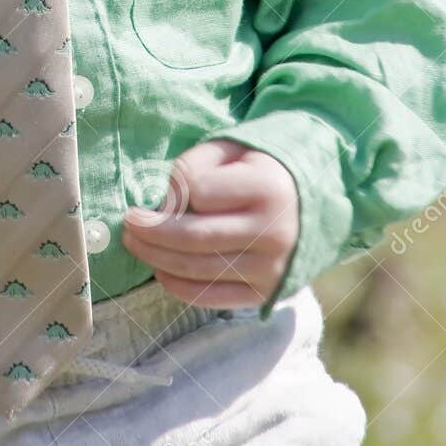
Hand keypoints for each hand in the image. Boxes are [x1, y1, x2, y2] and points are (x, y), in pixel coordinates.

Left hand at [122, 137, 298, 308]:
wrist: (316, 201)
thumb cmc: (261, 168)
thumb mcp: (233, 149)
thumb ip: (195, 166)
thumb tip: (165, 204)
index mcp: (268, 189)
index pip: (200, 192)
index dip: (175, 188)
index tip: (168, 188)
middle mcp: (273, 233)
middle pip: (193, 237)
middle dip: (150, 231)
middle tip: (128, 222)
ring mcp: (271, 268)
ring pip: (197, 269)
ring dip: (156, 258)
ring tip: (135, 243)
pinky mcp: (265, 293)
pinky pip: (211, 296)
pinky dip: (177, 285)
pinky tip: (159, 269)